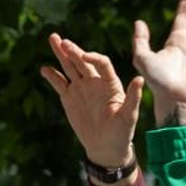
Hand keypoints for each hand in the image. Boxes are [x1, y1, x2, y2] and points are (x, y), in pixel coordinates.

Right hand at [39, 34, 143, 168]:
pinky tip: (44, 68)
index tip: (85, 57)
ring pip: (69, 67)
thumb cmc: (122, 132)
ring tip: (53, 39)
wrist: (106, 147)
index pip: (102, 64)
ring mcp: (81, 88)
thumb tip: (140, 79)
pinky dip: (52, 76)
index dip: (93, 58)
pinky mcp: (69, 97)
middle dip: (73, 51)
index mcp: (110, 83)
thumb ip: (133, 97)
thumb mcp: (129, 116)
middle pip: (83, 61)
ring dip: (61, 54)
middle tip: (62, 40)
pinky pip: (59, 83)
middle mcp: (95, 82)